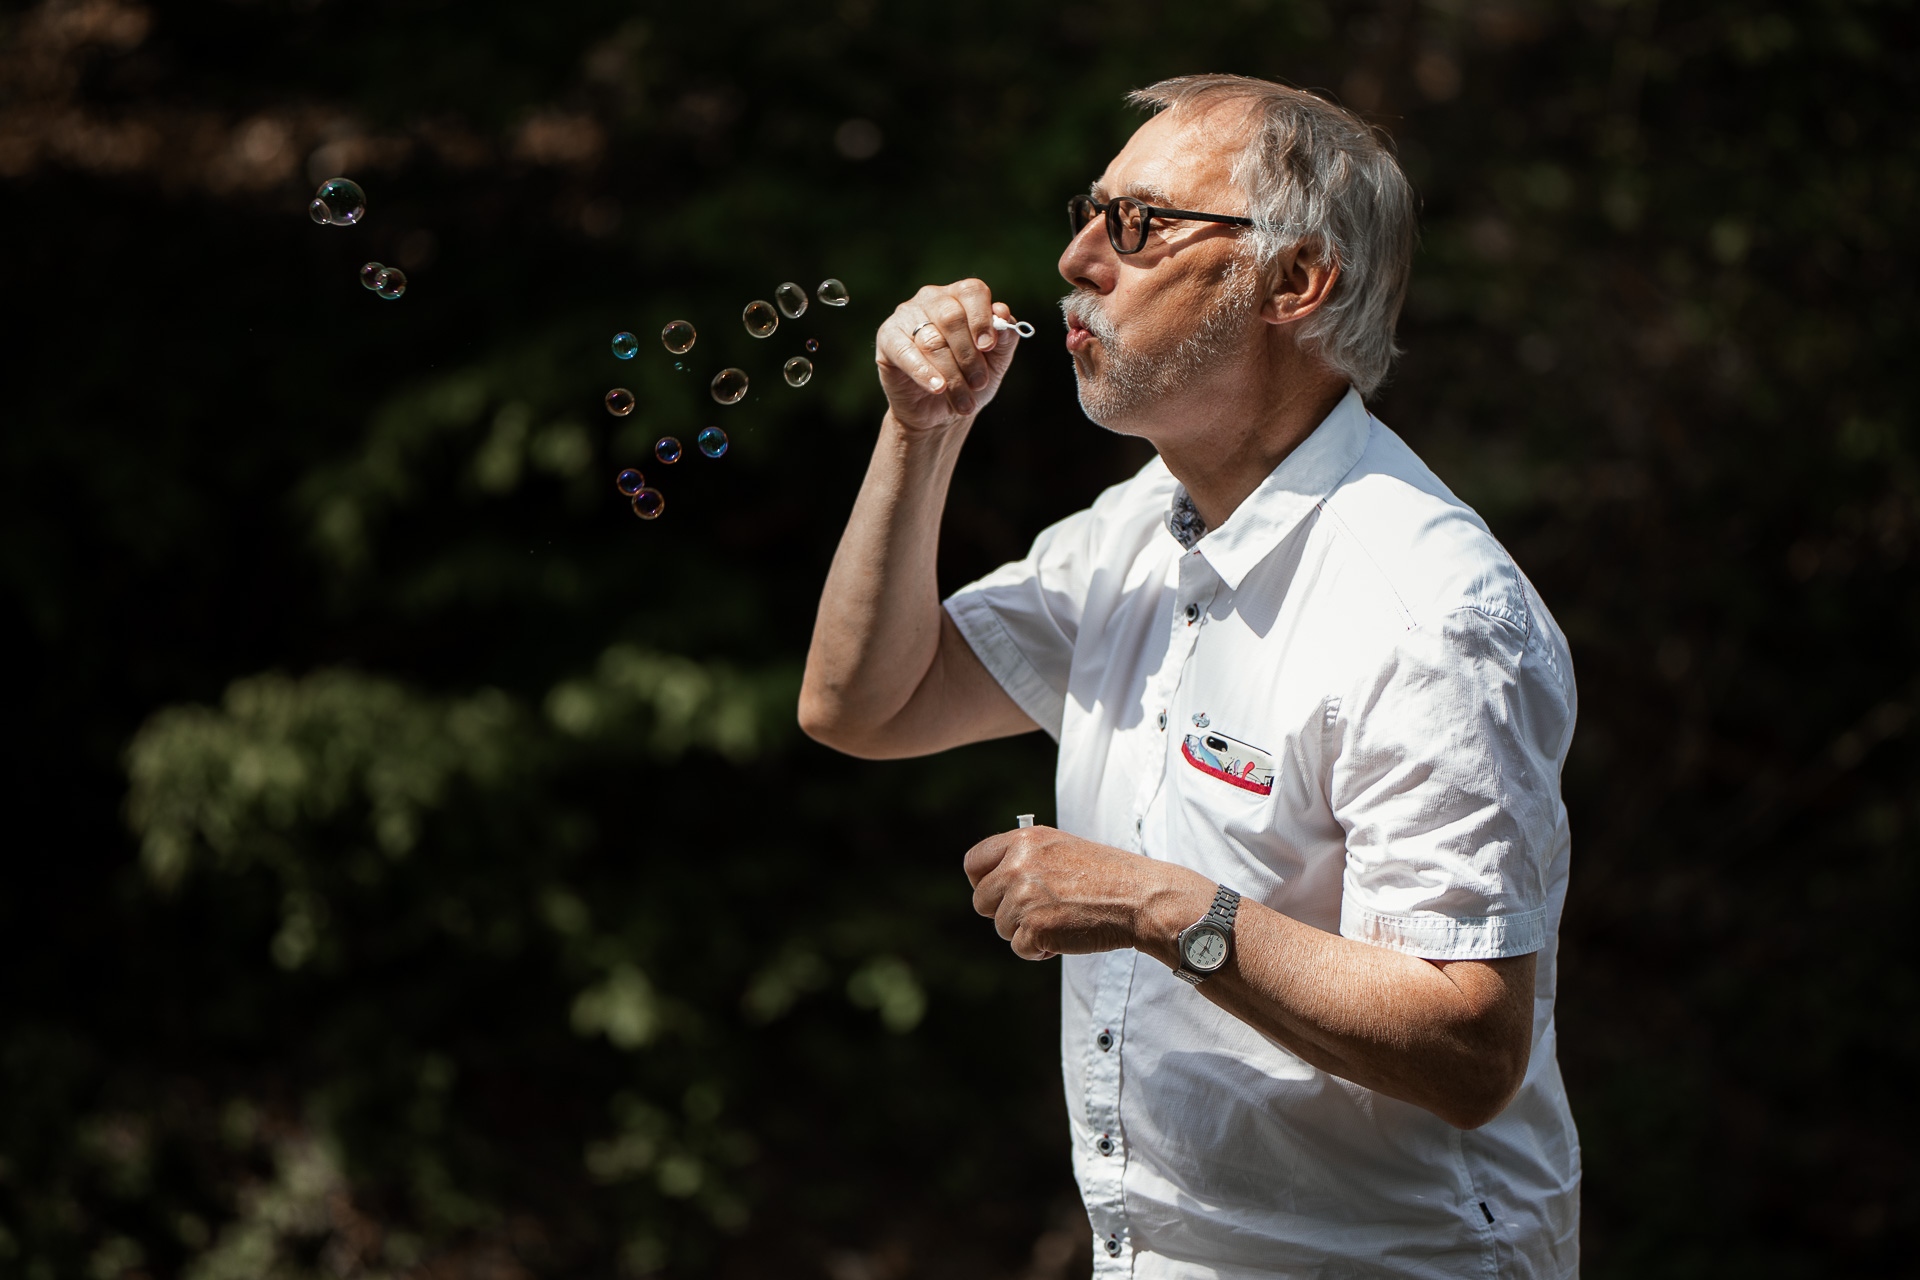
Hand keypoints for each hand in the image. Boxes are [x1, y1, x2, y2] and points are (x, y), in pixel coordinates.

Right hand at [875, 279, 1021, 431]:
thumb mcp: (995, 362)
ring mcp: (906, 315)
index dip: (981, 318)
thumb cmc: (968, 381)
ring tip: (963, 401)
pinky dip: (924, 373)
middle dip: (968, 355)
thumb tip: (1003, 313)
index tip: (988, 347)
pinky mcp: (887, 337)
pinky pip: (905, 352)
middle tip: (979, 383)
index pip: (972, 291)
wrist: (940, 414)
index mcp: (960, 298)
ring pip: (932, 341)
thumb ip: (1005, 338)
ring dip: (952, 375)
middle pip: (951, 316)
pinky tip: (937, 388)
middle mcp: (932, 299)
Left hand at [963, 825, 1207, 961]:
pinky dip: (1039, 950)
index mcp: (1025, 841)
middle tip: (1038, 913)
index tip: (997, 894)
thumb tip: (995, 883)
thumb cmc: (1108, 876)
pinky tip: (1065, 936)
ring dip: (1027, 932)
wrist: (1141, 898)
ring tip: (1061, 921)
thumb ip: (1026, 859)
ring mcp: (1024, 897)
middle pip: (982, 902)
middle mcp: (1018, 865)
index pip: (974, 863)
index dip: (982, 883)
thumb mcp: (1062, 848)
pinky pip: (1020, 948)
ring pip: (1002, 928)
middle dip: (1005, 913)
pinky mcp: (1035, 928)